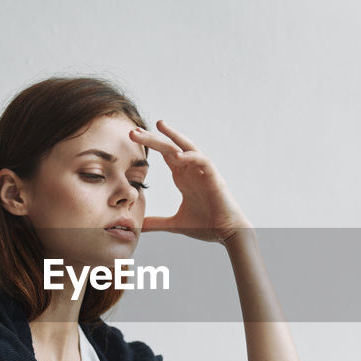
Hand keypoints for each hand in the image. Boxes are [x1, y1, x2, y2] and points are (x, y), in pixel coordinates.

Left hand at [130, 120, 251, 244]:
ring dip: (172, 137)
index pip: (165, 154)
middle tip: (133, 131)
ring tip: (158, 126)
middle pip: (170, 147)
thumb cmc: (206, 226)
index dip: (150, 144)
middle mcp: (192, 170)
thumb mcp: (175, 224)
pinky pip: (203, 161)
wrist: (227, 234)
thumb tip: (139, 225)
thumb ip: (157, 222)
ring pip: (186, 147)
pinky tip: (178, 155)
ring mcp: (203, 172)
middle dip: (152, 139)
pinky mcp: (214, 178)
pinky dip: (191, 157)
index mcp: (183, 177)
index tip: (133, 135)